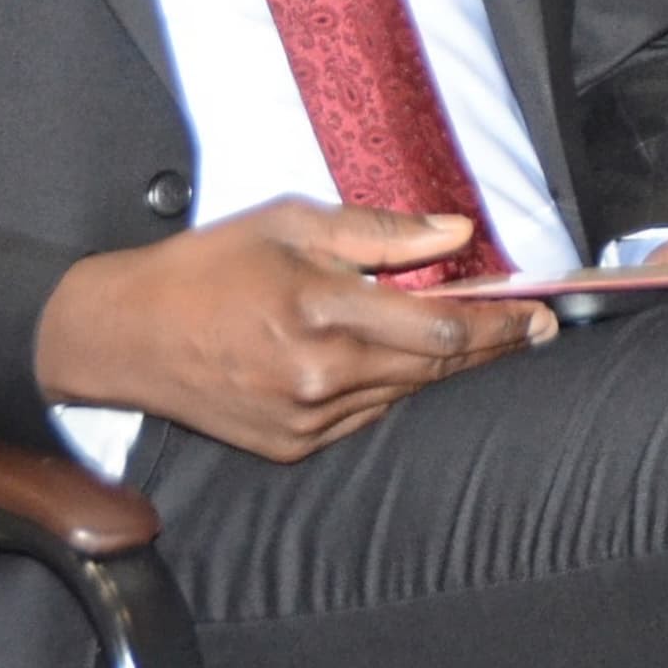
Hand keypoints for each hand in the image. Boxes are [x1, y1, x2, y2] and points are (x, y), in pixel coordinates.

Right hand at [32, 201, 549, 463]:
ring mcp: (305, 419)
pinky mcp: (291, 445)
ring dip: (446, 367)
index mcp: (320, 309)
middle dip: (492, 345)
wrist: (126, 336)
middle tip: (538, 326)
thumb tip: (457, 232)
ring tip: (484, 338)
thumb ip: (380, 232)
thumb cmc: (208, 265)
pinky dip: (394, 388)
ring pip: (404, 394)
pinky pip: (367, 416)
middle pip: (433, 367)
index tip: (541, 311)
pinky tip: (406, 362)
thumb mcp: (290, 221)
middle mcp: (319, 374)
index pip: (437, 327)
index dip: (498, 322)